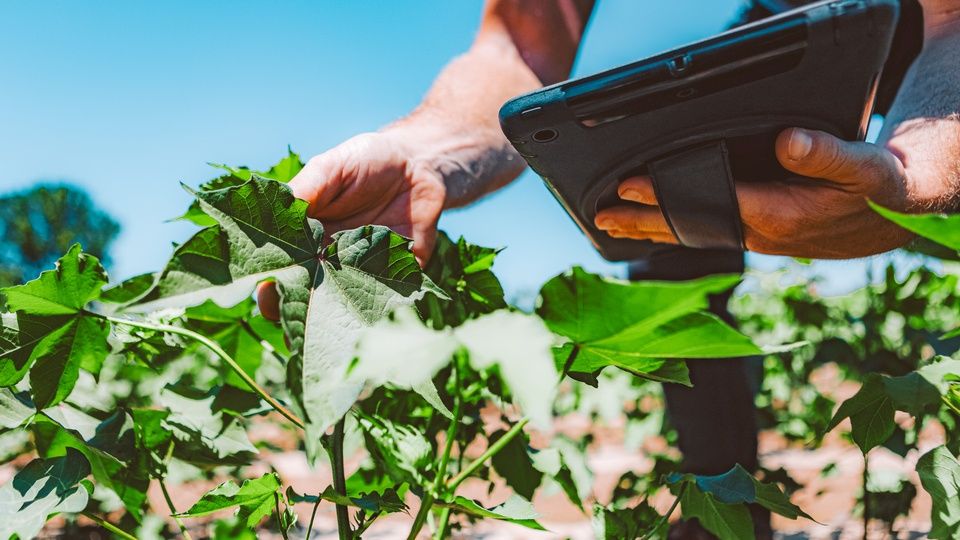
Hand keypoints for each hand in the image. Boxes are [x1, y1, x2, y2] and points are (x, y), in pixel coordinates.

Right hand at [257, 129, 445, 318]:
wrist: (418, 166)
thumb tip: (270, 216)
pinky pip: (390, 302)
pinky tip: (377, 316)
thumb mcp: (330, 168)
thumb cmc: (365, 162)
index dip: (270, 286)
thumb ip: (305, 191)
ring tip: (333, 331)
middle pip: (309, 300)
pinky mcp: (399, 278)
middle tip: (292, 326)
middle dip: (298, 317)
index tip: (266, 293)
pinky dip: (384, 311)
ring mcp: (363, 275)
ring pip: (345, 311)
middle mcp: (330, 265)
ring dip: (338, 323)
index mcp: (306, 240)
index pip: (281, 271)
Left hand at [594, 128, 917, 257]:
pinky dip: (674, 228)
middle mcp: (760, 233)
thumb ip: (826, 155)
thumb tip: (787, 142)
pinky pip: (707, 233)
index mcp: (779, 216)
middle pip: (689, 228)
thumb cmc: (877, 190)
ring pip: (694, 235)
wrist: (892, 219)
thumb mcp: (863, 166)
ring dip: (650, 229)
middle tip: (599, 216)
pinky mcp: (757, 233)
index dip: (665, 194)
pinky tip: (650, 226)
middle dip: (641, 221)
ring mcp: (755, 237)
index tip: (628, 186)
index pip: (707, 204)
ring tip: (609, 225)